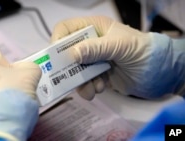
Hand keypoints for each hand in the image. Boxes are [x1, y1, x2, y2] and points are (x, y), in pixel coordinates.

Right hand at [51, 16, 180, 99]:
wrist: (157, 72)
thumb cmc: (140, 50)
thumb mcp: (119, 46)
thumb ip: (95, 49)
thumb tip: (71, 55)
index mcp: (94, 28)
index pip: (66, 29)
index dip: (58, 40)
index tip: (56, 56)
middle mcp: (90, 43)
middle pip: (67, 53)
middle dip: (68, 67)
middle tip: (69, 78)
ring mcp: (92, 60)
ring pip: (74, 70)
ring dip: (81, 81)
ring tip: (92, 88)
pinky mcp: (96, 74)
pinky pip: (84, 82)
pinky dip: (89, 87)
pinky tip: (100, 88)